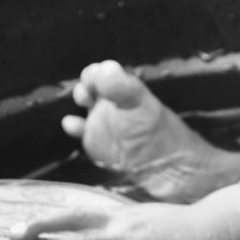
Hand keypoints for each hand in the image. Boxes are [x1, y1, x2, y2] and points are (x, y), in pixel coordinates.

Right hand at [62, 60, 239, 201]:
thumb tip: (104, 67)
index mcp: (127, 91)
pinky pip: (80, 131)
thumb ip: (121, 87)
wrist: (168, 171)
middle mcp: (115, 105)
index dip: (96, 73)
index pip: (105, 74)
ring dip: (80, 100)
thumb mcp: (139, 105)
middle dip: (85, 85)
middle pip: (91, 87)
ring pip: (85, 107)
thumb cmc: (158, 133)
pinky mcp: (97, 144)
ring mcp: (104, 124)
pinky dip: (73, 126)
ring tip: (83, 99)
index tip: (93, 76)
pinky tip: (71, 124)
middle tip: (86, 90)